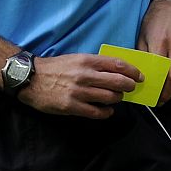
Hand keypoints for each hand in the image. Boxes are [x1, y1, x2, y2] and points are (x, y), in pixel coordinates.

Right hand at [17, 53, 142, 118]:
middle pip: (118, 82)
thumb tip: (116, 70)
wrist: (31, 79)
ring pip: (109, 97)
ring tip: (116, 98)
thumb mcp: (76, 58)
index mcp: (87, 60)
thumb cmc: (55, 67)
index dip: (132, 71)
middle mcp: (85, 75)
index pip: (117, 64)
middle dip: (129, 86)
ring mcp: (79, 92)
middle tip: (131, 88)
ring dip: (117, 99)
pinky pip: (97, 112)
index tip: (139, 76)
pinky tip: (107, 111)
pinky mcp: (72, 106)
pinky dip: (106, 112)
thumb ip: (95, 64)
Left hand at [138, 0, 170, 104]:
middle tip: (164, 97)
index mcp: (161, 41)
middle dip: (169, 90)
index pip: (162, 73)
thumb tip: (144, 77)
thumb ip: (144, 57)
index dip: (161, 89)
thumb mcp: (143, 36)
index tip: (157, 99)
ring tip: (170, 66)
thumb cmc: (155, 18)